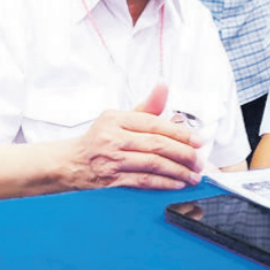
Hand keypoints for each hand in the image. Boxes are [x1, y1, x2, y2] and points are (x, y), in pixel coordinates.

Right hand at [66, 83, 203, 190]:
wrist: (71, 162)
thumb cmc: (99, 139)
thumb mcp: (119, 118)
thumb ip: (146, 106)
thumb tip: (163, 86)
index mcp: (116, 119)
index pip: (154, 124)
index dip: (179, 132)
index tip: (198, 140)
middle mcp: (112, 138)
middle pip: (156, 145)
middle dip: (183, 154)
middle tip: (199, 161)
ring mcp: (111, 160)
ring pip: (152, 165)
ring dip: (177, 171)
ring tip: (193, 175)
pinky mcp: (111, 180)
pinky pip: (143, 181)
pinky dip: (163, 183)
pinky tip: (177, 183)